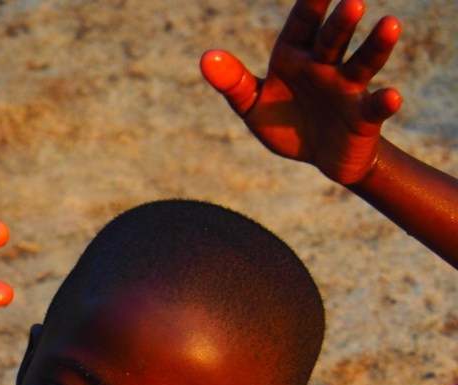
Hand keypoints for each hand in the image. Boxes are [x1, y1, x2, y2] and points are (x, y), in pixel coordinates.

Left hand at [200, 0, 401, 184]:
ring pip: (363, 62)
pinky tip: (392, 97)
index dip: (310, 4)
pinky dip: (385, 102)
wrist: (320, 156)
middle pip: (333, 39)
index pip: (302, 24)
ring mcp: (348, 87)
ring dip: (376, 45)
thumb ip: (233, 83)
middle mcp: (325, 64)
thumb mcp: (254, 107)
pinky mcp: (364, 115)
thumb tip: (206, 58)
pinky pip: (376, 105)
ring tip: (390, 24)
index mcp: (296, 55)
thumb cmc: (285, 122)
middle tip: (352, 4)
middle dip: (341, 22)